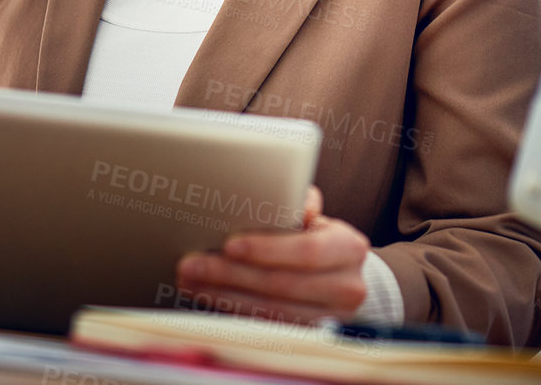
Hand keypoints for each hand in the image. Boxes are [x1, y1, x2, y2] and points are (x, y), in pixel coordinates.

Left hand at [174, 185, 369, 323]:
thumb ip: (302, 204)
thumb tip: (297, 203)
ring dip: (223, 295)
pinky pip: (264, 325)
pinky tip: (208, 296)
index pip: (307, 251)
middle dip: (231, 274)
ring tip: (191, 280)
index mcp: (349, 249)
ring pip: (269, 310)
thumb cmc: (320, 239)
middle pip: (281, 284)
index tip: (229, 244)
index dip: (267, 249)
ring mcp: (330, 319)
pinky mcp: (307, 336)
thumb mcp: (317, 218)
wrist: (344, 278)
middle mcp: (347, 288)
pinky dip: (232, 310)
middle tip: (192, 264)